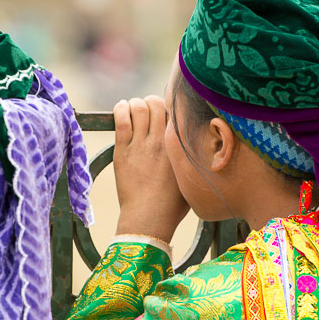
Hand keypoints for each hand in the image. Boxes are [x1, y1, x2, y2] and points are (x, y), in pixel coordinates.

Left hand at [113, 96, 189, 241]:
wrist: (149, 217)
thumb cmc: (171, 204)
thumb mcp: (190, 177)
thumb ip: (192, 159)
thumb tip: (197, 150)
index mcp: (179, 146)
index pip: (176, 112)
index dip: (170, 107)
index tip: (167, 112)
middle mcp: (160, 140)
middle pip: (156, 103)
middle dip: (151, 102)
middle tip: (148, 110)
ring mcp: (140, 144)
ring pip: (138, 107)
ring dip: (135, 104)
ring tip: (133, 109)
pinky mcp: (122, 151)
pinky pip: (121, 119)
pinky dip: (121, 109)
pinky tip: (121, 109)